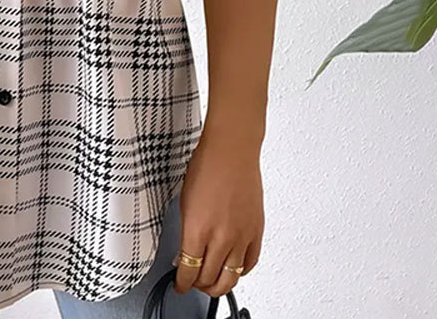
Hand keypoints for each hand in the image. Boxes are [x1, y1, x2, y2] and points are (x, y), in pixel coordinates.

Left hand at [172, 129, 264, 297]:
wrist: (231, 151)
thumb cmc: (206, 167)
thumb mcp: (185, 202)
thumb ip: (187, 231)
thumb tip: (185, 251)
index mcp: (198, 229)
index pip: (189, 271)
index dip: (182, 284)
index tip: (180, 285)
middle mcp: (221, 237)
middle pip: (210, 280)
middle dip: (198, 286)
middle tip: (193, 282)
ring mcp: (241, 236)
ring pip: (231, 278)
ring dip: (219, 285)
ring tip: (211, 281)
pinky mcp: (256, 232)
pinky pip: (250, 263)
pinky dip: (240, 271)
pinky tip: (232, 268)